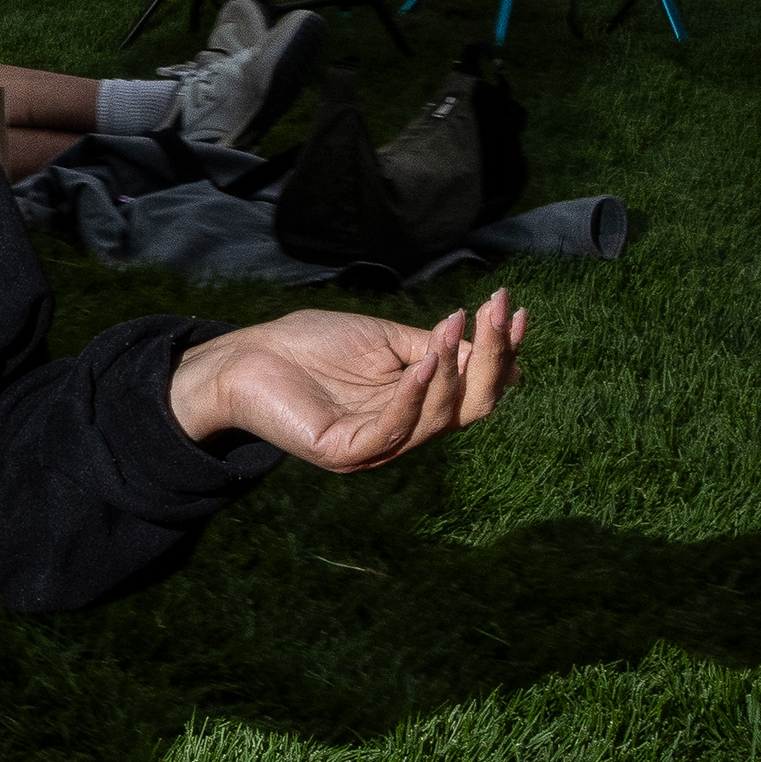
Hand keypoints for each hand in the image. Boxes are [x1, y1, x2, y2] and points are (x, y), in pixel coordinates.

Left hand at [167, 290, 525, 471]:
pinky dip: (416, 394)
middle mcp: (404, 432)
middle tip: (494, 311)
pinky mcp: (347, 452)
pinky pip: (394, 428)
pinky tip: (427, 362)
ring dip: (453, 370)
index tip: (513, 309)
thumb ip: (436, 347)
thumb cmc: (313, 346)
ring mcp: (377, 447)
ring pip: (438, 418)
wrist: (247, 356)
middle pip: (469, 407)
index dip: (500, 353)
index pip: (476, 390)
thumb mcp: (387, 340)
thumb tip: (496, 351)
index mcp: (417, 407)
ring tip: (455, 325)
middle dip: (491, 358)